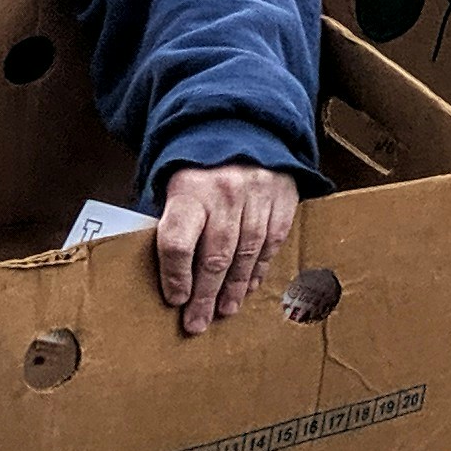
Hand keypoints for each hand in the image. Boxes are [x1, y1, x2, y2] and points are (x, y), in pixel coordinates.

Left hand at [156, 163, 302, 334]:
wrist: (241, 126)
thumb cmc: (199, 167)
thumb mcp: (174, 187)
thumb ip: (173, 224)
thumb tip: (168, 272)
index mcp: (189, 191)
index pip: (179, 243)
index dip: (176, 276)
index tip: (175, 299)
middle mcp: (225, 194)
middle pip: (214, 256)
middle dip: (205, 295)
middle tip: (197, 323)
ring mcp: (258, 195)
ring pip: (246, 253)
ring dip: (234, 288)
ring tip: (224, 310)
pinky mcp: (282, 198)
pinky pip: (272, 242)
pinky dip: (259, 268)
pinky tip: (248, 286)